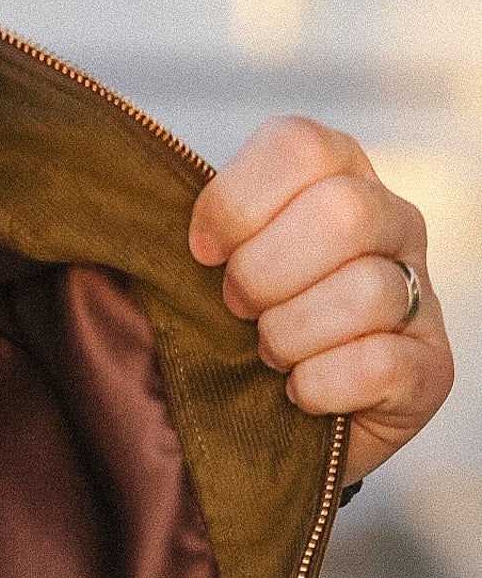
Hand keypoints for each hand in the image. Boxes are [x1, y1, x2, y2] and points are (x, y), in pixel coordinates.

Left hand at [189, 117, 453, 485]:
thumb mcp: (214, 268)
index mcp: (336, 175)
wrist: (275, 431)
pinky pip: (377, 363)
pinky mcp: (430, 367)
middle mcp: (392, 221)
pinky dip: (320, 386)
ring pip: (364, 291)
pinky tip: (300, 392)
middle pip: (342, 212)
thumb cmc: (237, 333)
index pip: (299, 146)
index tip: (202, 253)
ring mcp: (419, 293)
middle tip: (236, 310)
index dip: (236, 203)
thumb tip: (146, 212)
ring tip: (268, 356)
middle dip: (264, 273)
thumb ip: (199, 230)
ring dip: (290, 335)